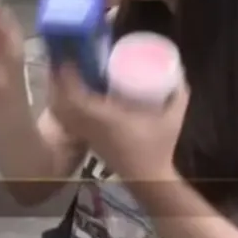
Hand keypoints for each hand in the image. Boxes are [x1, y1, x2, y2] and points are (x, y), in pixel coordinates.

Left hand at [48, 62, 187, 182]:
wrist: (150, 179)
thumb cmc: (159, 148)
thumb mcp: (172, 120)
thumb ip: (179, 95)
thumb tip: (180, 71)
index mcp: (107, 118)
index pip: (78, 97)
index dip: (68, 78)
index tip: (67, 58)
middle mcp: (92, 126)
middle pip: (63, 101)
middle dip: (58, 79)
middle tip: (62, 58)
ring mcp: (87, 134)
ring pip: (63, 111)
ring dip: (59, 91)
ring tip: (62, 70)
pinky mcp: (87, 139)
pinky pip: (68, 119)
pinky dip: (63, 104)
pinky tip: (69, 91)